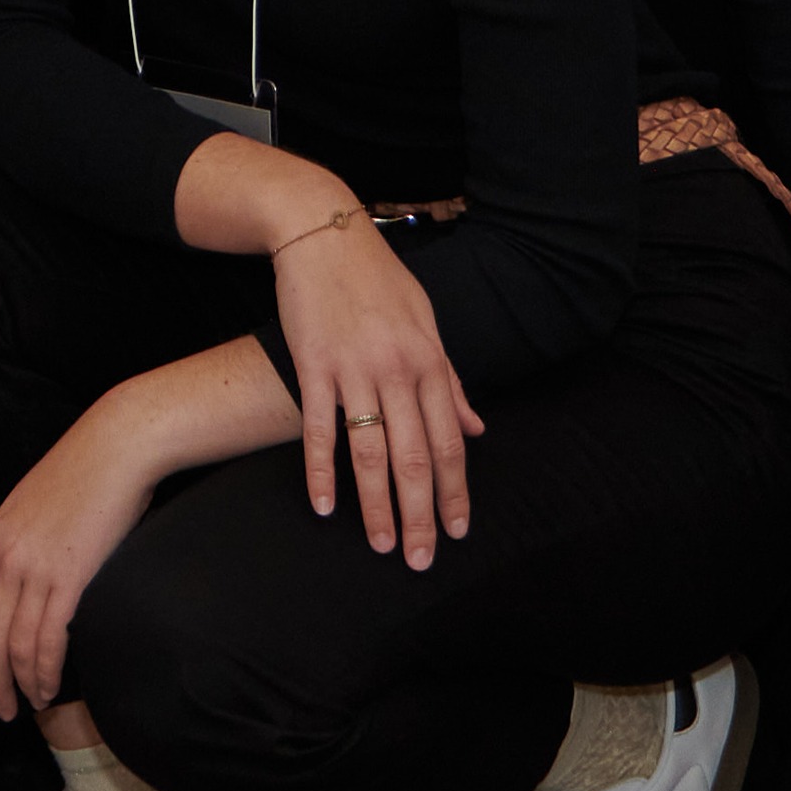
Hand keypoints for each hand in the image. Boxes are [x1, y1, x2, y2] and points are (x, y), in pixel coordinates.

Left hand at [0, 413, 157, 714]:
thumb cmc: (84, 473)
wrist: (116, 448)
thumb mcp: (31, 506)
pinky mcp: (68, 580)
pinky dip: (46, 671)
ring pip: (16, 648)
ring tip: (32, 703)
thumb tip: (17, 583)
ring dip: (21, 684)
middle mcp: (5, 560)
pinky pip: (48, 641)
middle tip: (0, 709)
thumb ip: (17, 544)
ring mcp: (34, 571)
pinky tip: (50, 685)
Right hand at [266, 205, 481, 566]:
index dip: (455, 490)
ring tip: (381, 545)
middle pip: (414, 457)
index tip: (457, 530)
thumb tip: (477, 427)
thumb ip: (449, 380)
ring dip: (376, 506)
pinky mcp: (313, 365)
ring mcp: (354, 369)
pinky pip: (319, 428)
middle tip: (420, 558)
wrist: (324, 232)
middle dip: (420, 515)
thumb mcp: (426, 323)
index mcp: (430, 361)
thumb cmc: (379, 280)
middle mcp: (398, 370)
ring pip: (370, 452)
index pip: (449, 441)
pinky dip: (320, 471)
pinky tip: (323, 506)